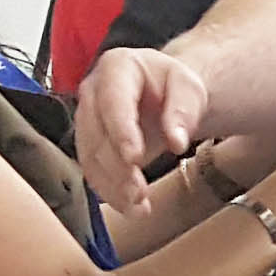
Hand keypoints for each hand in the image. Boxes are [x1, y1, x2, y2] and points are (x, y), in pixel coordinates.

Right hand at [78, 47, 209, 220]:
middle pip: (97, 133)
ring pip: (90, 157)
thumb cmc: (172, 86)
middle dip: (117, 167)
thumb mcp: (189, 87)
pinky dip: (110, 193)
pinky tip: (130, 207)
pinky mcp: (88, 144)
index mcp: (117, 68)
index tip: (135, 158)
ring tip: (139, 206)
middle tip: (139, 192)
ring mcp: (86, 118)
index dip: (121, 131)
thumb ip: (184, 110)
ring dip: (112, 186)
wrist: (162, 93)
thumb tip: (177, 141)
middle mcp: (93, 91)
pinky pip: (92, 171)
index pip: (113, 101)